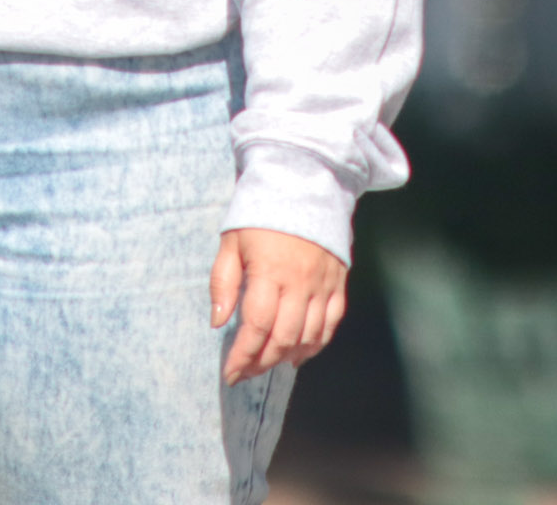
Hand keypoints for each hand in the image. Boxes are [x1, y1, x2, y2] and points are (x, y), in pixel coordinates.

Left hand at [211, 229, 346, 384]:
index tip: (230, 373)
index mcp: (269, 272)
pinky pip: (331, 323)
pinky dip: (316, 344)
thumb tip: (218, 323)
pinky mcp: (338, 282)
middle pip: (283, 338)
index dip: (242, 356)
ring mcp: (322, 284)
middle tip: (246, 372)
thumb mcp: (231, 242)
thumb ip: (223, 283)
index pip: (256, 326)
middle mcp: (299, 282)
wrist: (304, 184)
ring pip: (308, 336)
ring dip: (287, 357)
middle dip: (261, 362)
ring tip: (268, 363)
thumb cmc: (261, 214)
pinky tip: (299, 354)